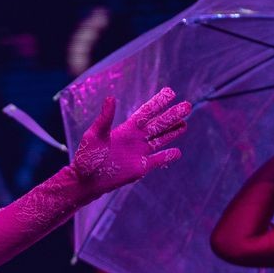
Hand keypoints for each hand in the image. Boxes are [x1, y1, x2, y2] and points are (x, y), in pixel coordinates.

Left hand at [70, 87, 191, 197]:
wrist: (86, 180)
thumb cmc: (87, 156)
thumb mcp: (94, 134)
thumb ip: (105, 118)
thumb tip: (111, 97)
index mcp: (126, 129)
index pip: (146, 113)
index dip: (158, 103)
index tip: (170, 92)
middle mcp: (135, 138)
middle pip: (158, 124)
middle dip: (172, 115)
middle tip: (188, 105)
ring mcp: (139, 153)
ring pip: (161, 139)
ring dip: (173, 132)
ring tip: (185, 123)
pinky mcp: (141, 167)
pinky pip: (158, 160)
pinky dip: (167, 156)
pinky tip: (177, 152)